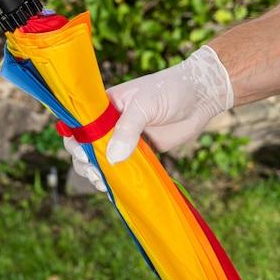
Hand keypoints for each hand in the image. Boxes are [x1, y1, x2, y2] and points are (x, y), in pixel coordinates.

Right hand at [64, 45, 233, 188]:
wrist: (202, 96)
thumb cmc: (170, 89)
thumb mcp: (145, 104)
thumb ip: (128, 129)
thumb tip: (113, 158)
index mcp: (104, 106)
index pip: (80, 125)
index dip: (76, 142)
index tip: (84, 155)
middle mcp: (111, 123)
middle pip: (87, 146)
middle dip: (86, 162)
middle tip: (96, 174)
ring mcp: (126, 138)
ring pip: (103, 159)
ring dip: (99, 173)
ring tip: (104, 183)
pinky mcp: (142, 151)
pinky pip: (125, 167)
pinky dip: (118, 179)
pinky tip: (115, 190)